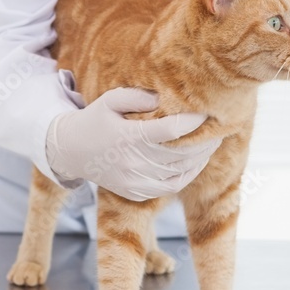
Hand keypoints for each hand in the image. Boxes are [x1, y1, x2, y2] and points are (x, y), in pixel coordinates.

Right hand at [46, 87, 221, 200]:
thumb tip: (164, 97)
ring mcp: (134, 181)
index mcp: (127, 137)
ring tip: (212, 145)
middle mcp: (132, 162)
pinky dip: (187, 176)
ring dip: (200, 160)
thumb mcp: (110, 100)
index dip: (192, 123)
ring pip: (179, 174)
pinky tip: (196, 163)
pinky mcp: (136, 192)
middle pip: (179, 154)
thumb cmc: (95, 120)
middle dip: (203, 142)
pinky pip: (170, 188)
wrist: (70, 152)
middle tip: (219, 129)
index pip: (169, 131)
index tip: (205, 113)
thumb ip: (137, 96)